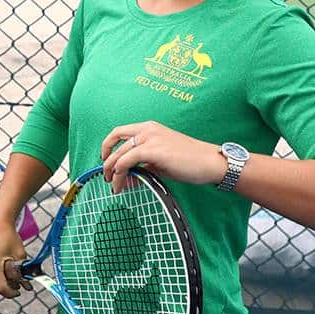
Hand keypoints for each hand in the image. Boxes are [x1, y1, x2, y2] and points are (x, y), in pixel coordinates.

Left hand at [101, 121, 225, 192]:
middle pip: (115, 143)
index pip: (118, 132)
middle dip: (106, 163)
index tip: (105, 160)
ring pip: (118, 155)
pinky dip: (120, 174)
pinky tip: (122, 185)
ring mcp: (150, 138)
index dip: (107, 146)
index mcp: (149, 128)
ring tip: (114, 186)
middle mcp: (147, 129)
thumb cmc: (189, 162)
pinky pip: (126, 162)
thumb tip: (126, 177)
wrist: (209, 162)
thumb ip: (142, 164)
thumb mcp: (160, 160)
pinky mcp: (153, 150)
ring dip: (112, 172)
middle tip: (106, 178)